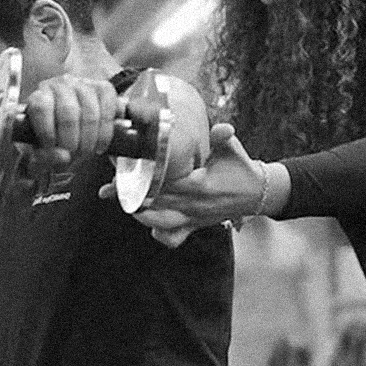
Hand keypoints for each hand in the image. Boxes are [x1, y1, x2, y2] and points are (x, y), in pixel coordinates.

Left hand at [23, 75, 122, 165]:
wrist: (73, 130)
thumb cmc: (54, 140)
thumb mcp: (42, 153)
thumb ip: (45, 158)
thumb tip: (63, 157)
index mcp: (39, 96)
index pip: (41, 107)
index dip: (47, 131)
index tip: (52, 148)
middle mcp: (60, 85)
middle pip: (68, 112)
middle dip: (71, 141)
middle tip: (71, 156)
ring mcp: (84, 84)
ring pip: (90, 113)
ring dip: (89, 139)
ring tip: (85, 153)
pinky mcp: (104, 88)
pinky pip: (108, 109)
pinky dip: (105, 133)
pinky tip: (99, 146)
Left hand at [104, 122, 266, 239]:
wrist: (257, 193)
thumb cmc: (240, 167)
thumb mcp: (231, 149)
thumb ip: (221, 138)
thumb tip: (224, 128)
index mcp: (199, 185)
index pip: (165, 182)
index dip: (142, 178)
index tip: (122, 171)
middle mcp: (193, 205)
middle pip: (155, 201)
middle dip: (130, 195)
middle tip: (108, 188)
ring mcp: (192, 218)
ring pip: (159, 221)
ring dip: (140, 213)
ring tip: (122, 202)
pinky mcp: (193, 227)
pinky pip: (172, 237)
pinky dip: (159, 233)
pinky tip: (147, 222)